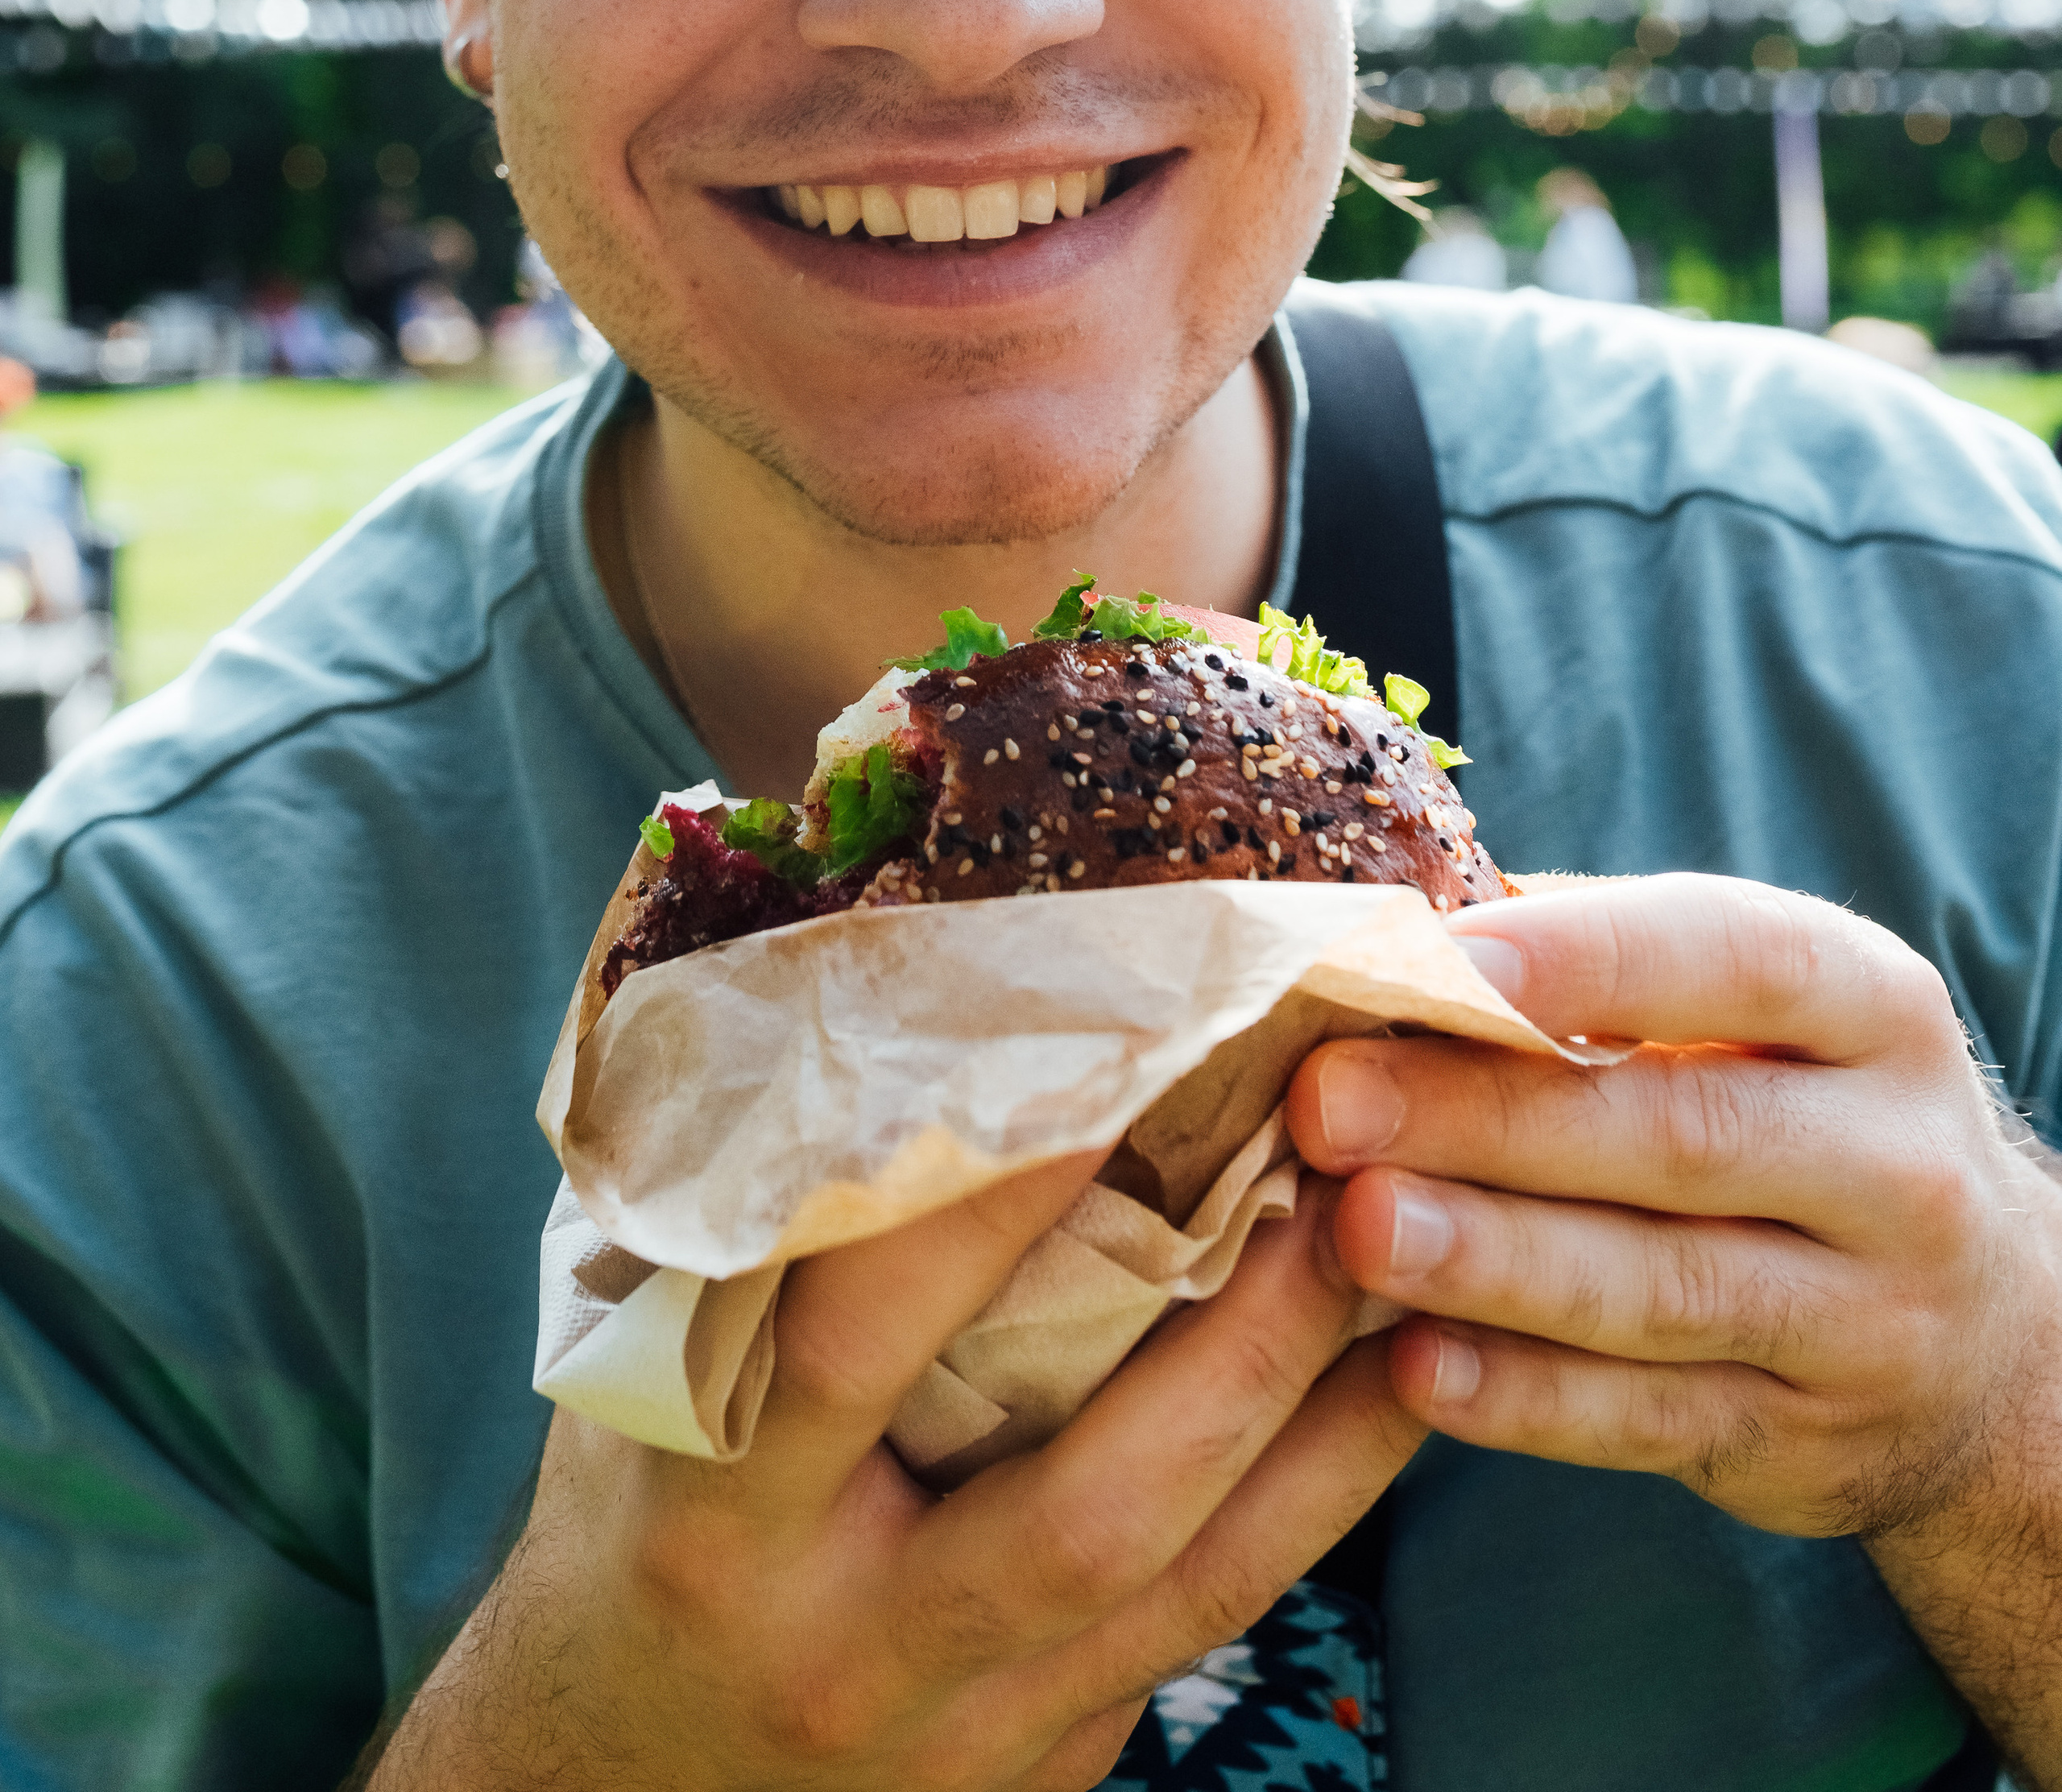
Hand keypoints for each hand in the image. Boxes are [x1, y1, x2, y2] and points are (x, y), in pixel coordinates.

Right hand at [369, 1151, 1422, 1789]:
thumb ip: (742, 1243)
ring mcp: (962, 1736)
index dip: (984, 1206)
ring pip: (1187, 1586)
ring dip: (1319, 1415)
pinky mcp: (1044, 1771)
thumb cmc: (625, 1526)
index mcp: (716, 1519)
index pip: (860, 1342)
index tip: (1107, 1059)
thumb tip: (878, 1012)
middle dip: (1235, 1341)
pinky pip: (1210, 1629)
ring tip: (1409, 1251)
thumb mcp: (631, 1387)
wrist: (605, 1784)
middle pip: (1084, 1507)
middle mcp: (848, 1647)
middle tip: (1339, 1170)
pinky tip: (1396, 1382)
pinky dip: (1316, 1499)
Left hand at [1285, 873, 2061, 1781]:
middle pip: (1680, 1133)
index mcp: (1873, 1008)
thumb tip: (1400, 914)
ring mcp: (1869, 1319)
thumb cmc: (1796, 1112)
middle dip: (1489, 1117)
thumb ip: (1596, 960)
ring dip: (1495, 1262)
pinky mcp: (1809, 1443)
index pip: (1736, 957)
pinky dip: (1527, 1400)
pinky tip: (1416, 1367)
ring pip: (1663, 1289)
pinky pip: (1652, 1421)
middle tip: (1331, 1102)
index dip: (1585, 956)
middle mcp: (1897, 1162)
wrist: (1986, 1332)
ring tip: (1359, 1229)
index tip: (1437, 956)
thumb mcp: (1753, 1015)